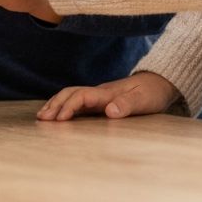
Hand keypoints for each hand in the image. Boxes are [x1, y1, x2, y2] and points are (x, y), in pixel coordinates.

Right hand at [37, 72, 179, 120]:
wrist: (159, 82)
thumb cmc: (152, 92)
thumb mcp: (144, 100)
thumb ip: (127, 104)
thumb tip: (109, 111)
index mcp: (107, 93)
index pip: (81, 96)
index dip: (69, 107)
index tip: (59, 120)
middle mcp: (100, 92)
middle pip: (71, 93)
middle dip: (55, 104)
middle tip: (42, 119)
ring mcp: (99, 95)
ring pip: (72, 95)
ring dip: (57, 104)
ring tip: (43, 116)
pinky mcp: (101, 100)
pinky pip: (78, 101)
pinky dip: (65, 106)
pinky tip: (60, 114)